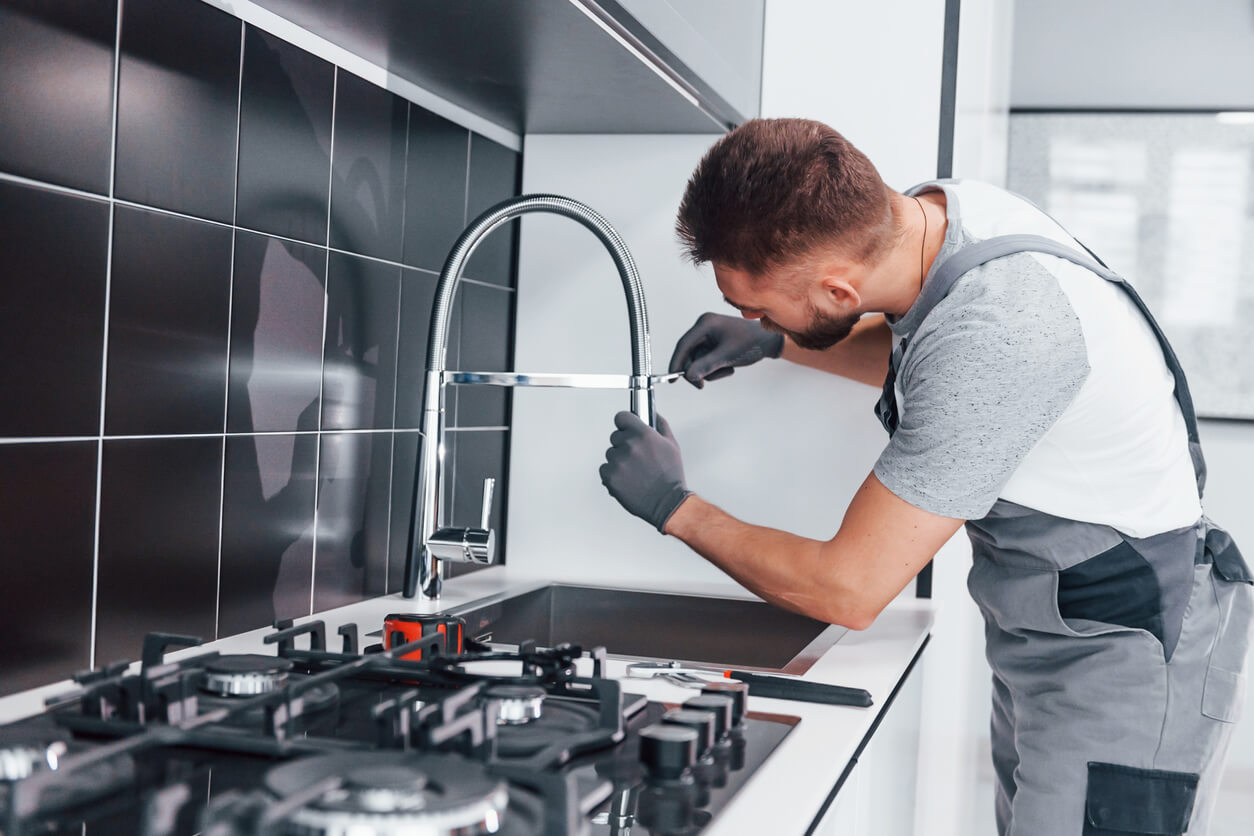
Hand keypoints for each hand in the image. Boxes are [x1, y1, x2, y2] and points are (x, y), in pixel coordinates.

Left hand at [599, 412, 692, 532]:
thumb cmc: (671, 476)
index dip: (624, 423)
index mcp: (643, 435)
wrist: (667, 502)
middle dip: (624, 445)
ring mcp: (618, 461)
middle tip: (637, 458)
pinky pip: (604, 469)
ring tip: (634, 472)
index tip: (626, 428)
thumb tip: (653, 415)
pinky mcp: (610, 476)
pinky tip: (627, 479)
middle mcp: (629, 446)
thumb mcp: (672, 445)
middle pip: (615, 437)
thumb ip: (661, 425)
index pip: (621, 417)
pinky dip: (612, 474)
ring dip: (619, 461)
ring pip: (610, 454)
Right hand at [669, 312, 784, 387]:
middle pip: (689, 355)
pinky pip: (706, 360)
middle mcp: (704, 327)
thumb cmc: (751, 342)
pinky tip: (728, 365)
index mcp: (705, 324)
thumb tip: (688, 376)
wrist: (768, 341)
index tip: (672, 378)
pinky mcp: (713, 343)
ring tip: (727, 368)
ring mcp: (708, 335)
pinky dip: (715, 367)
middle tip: (703, 384)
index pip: (684, 345)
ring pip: (698, 361)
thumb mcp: (727, 356)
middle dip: (698, 370)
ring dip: (710, 370)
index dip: (676, 362)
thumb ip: (706, 366)